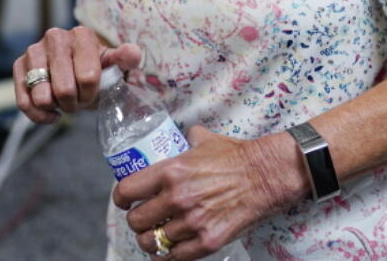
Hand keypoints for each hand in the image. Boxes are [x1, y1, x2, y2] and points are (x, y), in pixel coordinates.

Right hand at [12, 26, 140, 122]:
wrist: (76, 72)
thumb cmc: (97, 70)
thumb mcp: (114, 66)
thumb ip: (124, 59)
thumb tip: (133, 53)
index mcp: (82, 35)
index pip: (88, 77)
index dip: (92, 93)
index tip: (94, 92)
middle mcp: (55, 37)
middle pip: (64, 89)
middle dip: (74, 102)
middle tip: (79, 100)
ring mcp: (34, 50)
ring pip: (41, 96)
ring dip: (56, 107)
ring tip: (64, 101)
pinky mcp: (19, 65)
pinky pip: (24, 102)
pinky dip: (39, 115)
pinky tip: (52, 113)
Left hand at [117, 126, 282, 260]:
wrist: (265, 176)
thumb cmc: (235, 156)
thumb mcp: (203, 139)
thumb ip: (185, 139)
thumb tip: (177, 136)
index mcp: (170, 171)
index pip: (127, 190)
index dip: (121, 198)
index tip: (124, 200)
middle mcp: (177, 198)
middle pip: (136, 221)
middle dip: (136, 220)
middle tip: (142, 218)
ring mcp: (192, 222)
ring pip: (152, 242)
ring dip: (150, 240)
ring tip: (153, 236)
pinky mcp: (207, 241)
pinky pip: (174, 257)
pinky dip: (166, 256)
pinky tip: (166, 250)